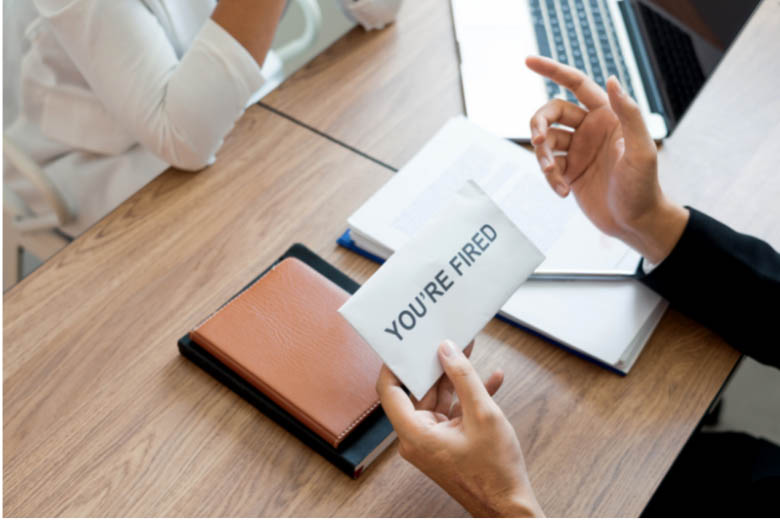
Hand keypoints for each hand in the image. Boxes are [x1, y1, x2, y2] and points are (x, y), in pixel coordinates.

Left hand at [376, 340, 542, 516]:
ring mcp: (432, 441)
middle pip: (417, 391)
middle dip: (435, 365)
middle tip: (445, 339)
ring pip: (438, 399)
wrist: (509, 506)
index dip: (394, 365)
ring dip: (456, 377)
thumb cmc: (495, 470)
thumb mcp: (483, 414)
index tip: (404, 344)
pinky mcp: (447, 443)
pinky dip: (469, 397)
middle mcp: (417, 438)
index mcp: (415, 433)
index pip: (389, 391)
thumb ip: (463, 377)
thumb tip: (446, 349)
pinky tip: (492, 379)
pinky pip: (453, 413)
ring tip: (469, 349)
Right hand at [525, 55, 688, 263]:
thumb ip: (629, 113)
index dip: (552, 70)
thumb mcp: (641, 150)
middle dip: (539, 125)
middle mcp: (590, 129)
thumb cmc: (644, 187)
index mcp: (608, 116)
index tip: (527, 60)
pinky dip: (550, 178)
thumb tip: (612, 80)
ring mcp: (578, 150)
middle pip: (552, 113)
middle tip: (538, 141)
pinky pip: (549, 167)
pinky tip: (563, 192)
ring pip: (546, 141)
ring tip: (555, 175)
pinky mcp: (569, 172)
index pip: (576, 84)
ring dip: (544, 156)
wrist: (636, 223)